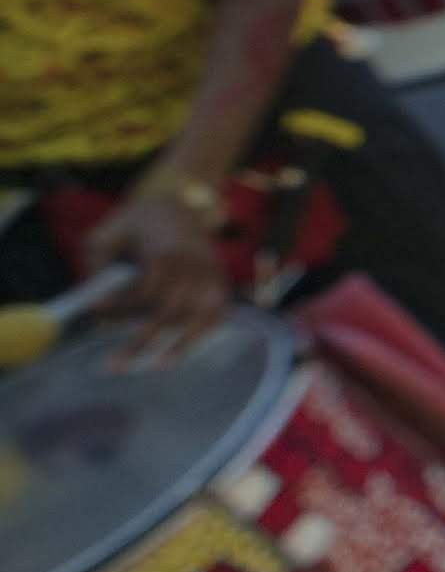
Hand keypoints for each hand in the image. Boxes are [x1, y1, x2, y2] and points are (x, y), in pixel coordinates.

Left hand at [88, 180, 234, 363]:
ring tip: (157, 367)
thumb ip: (97, 268)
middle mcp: (194, 266)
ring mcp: (211, 276)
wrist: (178, 204)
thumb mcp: (104, 236)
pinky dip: (203, 336)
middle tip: (113, 366)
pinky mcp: (220, 283)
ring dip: (179, 346)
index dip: (121, 309)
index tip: (98, 319)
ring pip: (199, 317)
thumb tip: (98, 306)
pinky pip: (217, 316)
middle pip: (170, 311)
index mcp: (165, 252)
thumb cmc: (135, 223)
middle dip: (142, 340)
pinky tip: (182, 354)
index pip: (145, 291)